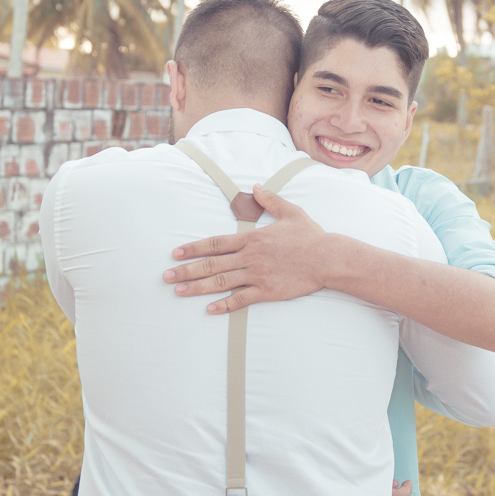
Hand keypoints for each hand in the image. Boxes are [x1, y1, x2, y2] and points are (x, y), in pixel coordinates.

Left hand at [163, 185, 331, 313]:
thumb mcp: (290, 212)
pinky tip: (210, 309)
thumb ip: (270, 200)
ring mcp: (258, 275)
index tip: (176, 253)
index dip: (194, 248)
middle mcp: (250, 257)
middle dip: (187, 270)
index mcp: (252, 238)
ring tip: (179, 291)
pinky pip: (241, 299)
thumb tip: (255, 187)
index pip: (216, 243)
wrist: (328, 258)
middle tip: (167, 276)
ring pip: (221, 282)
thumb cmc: (310, 236)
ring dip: (198, 287)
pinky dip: (224, 305)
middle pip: (212, 264)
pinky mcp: (267, 291)